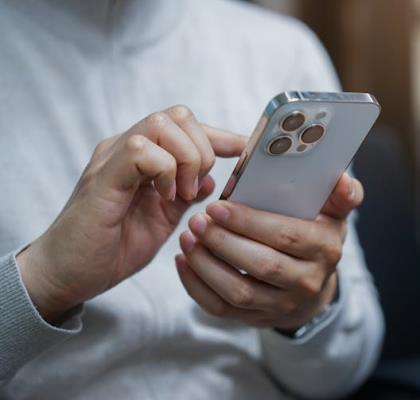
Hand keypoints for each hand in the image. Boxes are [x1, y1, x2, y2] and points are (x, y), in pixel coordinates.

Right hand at [17, 105, 246, 321]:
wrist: (70, 274)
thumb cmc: (112, 247)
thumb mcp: (163, 219)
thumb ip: (185, 195)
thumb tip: (214, 179)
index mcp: (143, 157)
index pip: (185, 126)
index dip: (219, 136)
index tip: (243, 151)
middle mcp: (125, 149)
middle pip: (178, 115)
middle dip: (202, 149)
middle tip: (195, 187)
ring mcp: (112, 159)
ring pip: (161, 124)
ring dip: (185, 158)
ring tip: (180, 194)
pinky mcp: (102, 178)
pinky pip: (140, 150)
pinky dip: (164, 171)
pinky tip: (163, 197)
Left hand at [176, 173, 363, 330]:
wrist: (313, 287)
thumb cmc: (317, 236)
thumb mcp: (335, 213)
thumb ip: (342, 194)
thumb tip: (343, 180)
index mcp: (325, 249)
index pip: (286, 235)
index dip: (250, 222)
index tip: (218, 206)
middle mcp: (307, 282)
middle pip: (261, 265)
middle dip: (223, 242)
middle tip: (197, 221)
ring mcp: (282, 305)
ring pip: (239, 292)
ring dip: (206, 265)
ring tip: (187, 238)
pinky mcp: (258, 319)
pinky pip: (223, 309)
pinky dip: (197, 287)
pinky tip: (184, 262)